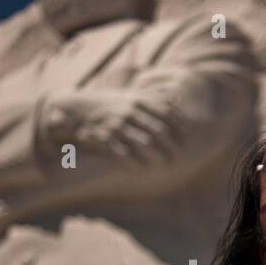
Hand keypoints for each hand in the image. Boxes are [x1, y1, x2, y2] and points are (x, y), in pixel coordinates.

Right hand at [39, 93, 183, 163]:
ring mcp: (118, 124)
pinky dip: (133, 162)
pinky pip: (123, 152)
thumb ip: (153, 97)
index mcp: (138, 100)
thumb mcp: (131, 95)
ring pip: (143, 142)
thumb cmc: (109, 103)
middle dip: (171, 145)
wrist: (77, 107)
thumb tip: (177, 98)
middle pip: (158, 130)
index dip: (179, 125)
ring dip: (156, 156)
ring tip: (164, 165)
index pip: (165, 112)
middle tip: (179, 156)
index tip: (188, 136)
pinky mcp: (105, 136)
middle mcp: (130, 111)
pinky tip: (140, 169)